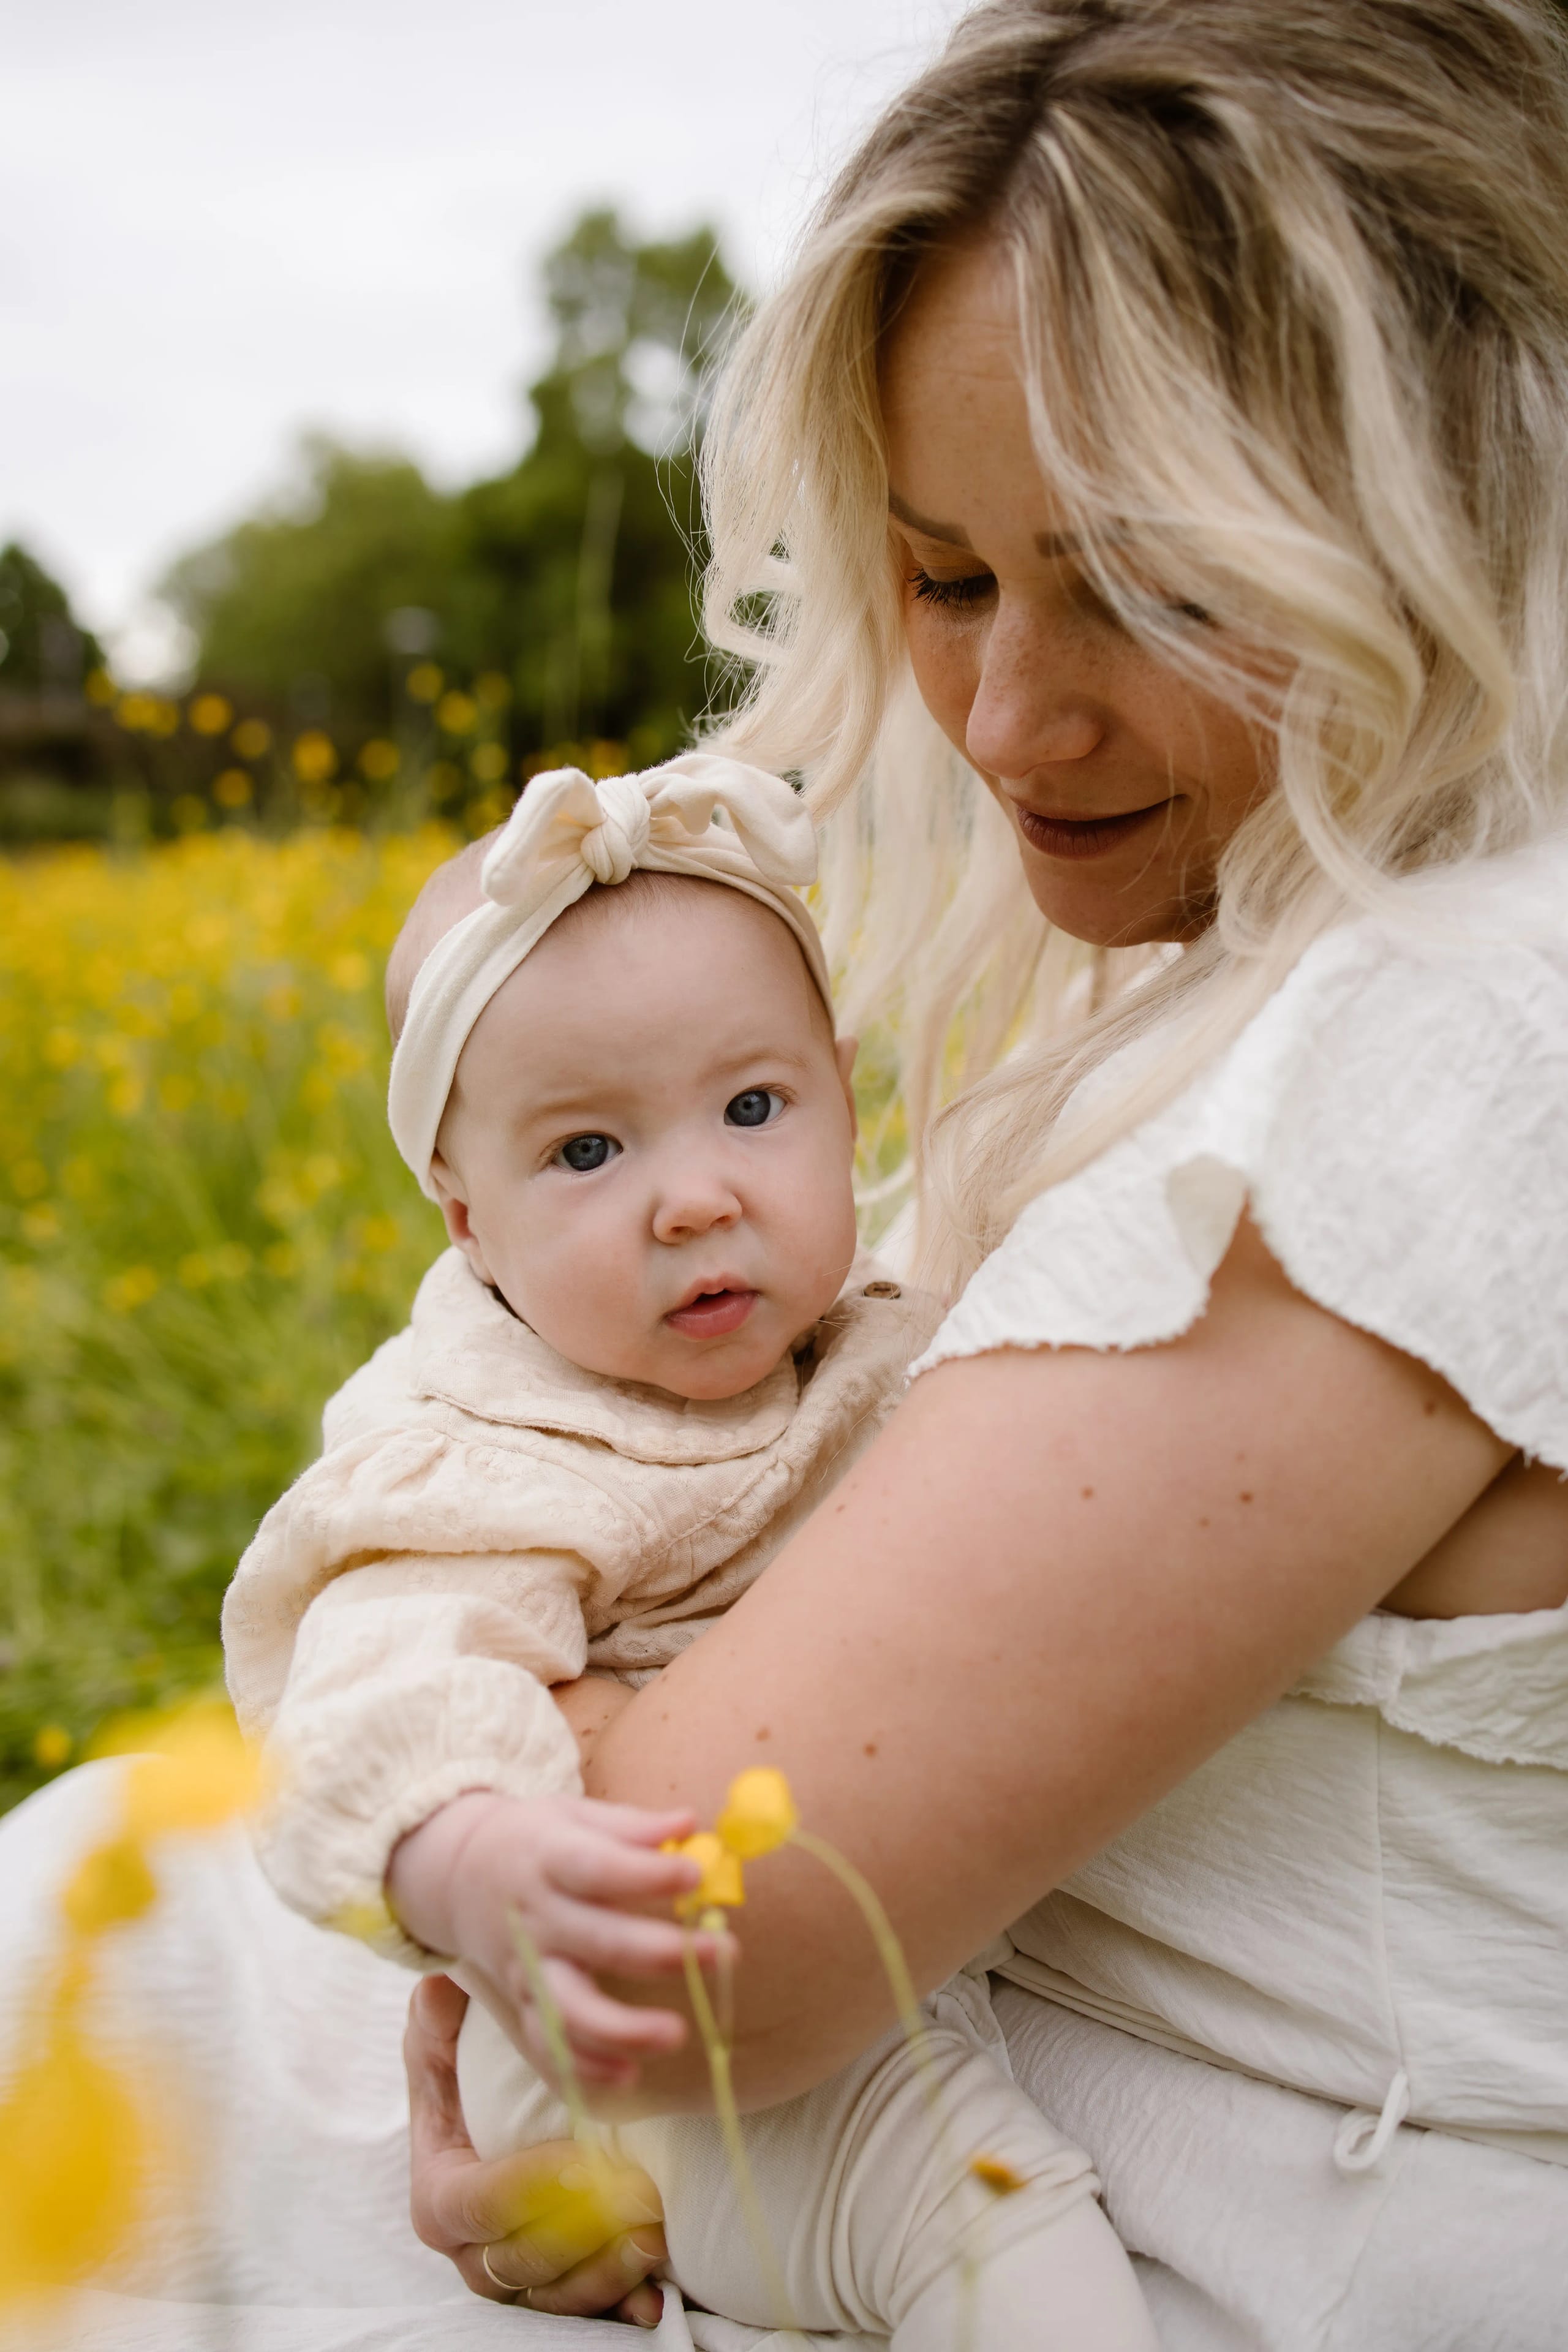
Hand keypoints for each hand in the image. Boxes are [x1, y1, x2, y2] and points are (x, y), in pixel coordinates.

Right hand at [388, 1788, 729, 2085]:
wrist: (457, 1875)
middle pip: (596, 1943)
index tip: (695, 1875)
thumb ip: (632, 1826)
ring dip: (622, 2029)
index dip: (646, 1876)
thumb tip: (690, 1823)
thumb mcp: (573, 1816)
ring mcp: (525, 1970)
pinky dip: (582, 2070)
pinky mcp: (518, 2008)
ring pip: (566, 2011)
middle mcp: (536, 1919)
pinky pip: (545, 2049)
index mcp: (549, 1859)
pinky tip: (628, 2075)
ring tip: (677, 2033)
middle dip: (661, 1952)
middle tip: (723, 1951)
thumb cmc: (536, 1841)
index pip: (597, 1869)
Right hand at [406, 1974, 667, 2325]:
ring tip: (654, 2234)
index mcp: (441, 2194)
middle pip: (520, 2258)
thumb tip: (440, 1991)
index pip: (473, 2206)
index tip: (580, 2162)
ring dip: (606, 2271)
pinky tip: (655, 2299)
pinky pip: (587, 2314)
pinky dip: (621, 2307)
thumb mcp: (441, 2041)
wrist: (495, 2117)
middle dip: (580, 2234)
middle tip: (639, 2194)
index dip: (523, 2189)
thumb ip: (436, 2021)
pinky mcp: (561, 2287)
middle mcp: (473, 2249)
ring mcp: (518, 2275)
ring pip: (556, 2293)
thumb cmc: (463, 2074)